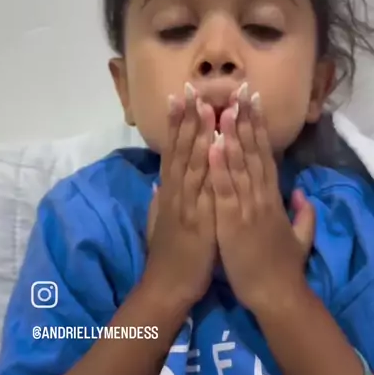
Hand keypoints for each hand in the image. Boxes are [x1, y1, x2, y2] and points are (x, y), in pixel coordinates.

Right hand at [146, 84, 216, 305]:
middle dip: (186, 118)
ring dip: (197, 132)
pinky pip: (204, 187)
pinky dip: (208, 164)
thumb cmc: (170, 256)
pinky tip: (213, 143)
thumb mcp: (161, 223)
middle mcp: (175, 193)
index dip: (178, 124)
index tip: (181, 97)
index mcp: (171, 193)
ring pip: (191, 162)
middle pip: (181, 149)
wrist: (168, 288)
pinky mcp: (198, 219)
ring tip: (204, 104)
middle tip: (190, 87)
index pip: (174, 151)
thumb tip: (160, 183)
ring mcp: (186, 205)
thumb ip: (161, 202)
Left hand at [208, 84, 314, 311]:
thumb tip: (302, 195)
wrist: (277, 296)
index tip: (253, 103)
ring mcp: (248, 208)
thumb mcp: (300, 239)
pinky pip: (224, 190)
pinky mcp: (232, 223)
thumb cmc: (284, 269)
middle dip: (246, 120)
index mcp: (274, 198)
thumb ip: (303, 215)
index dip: (258, 128)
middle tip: (239, 90)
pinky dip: (218, 167)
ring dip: (230, 135)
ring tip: (224, 108)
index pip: (266, 155)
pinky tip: (211, 147)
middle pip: (253, 152)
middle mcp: (262, 197)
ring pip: (239, 165)